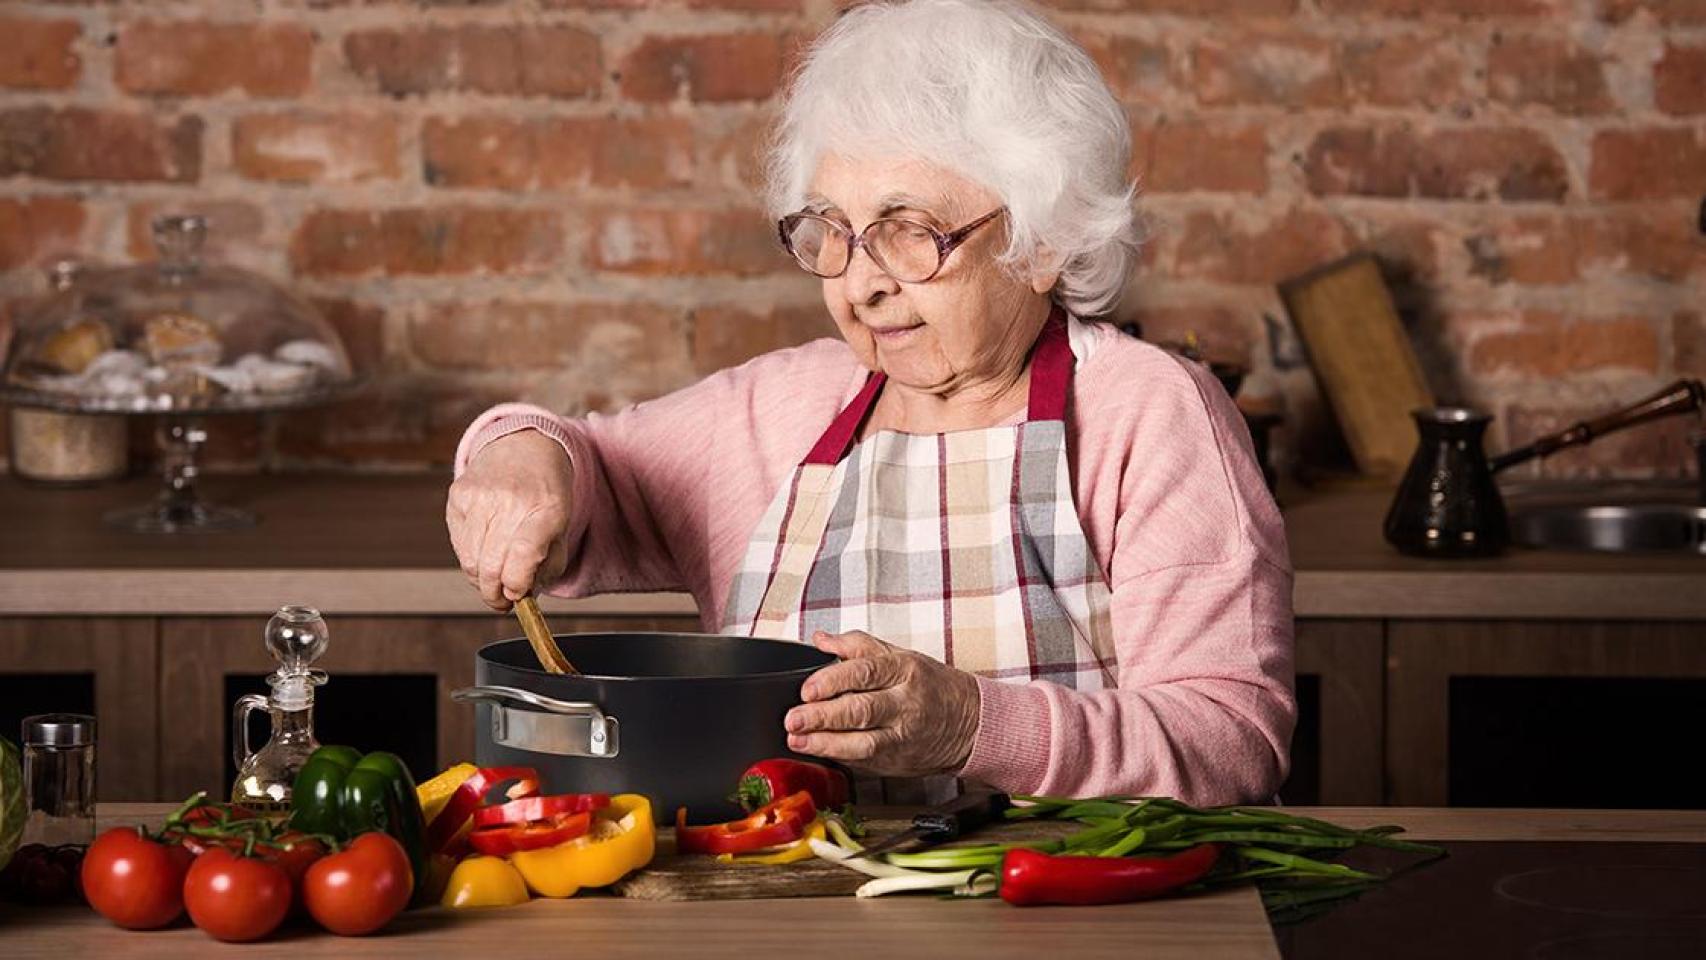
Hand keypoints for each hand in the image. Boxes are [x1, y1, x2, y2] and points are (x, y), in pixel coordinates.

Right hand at [445, 430, 573, 610]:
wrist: (524, 446)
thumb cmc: (546, 494)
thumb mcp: (562, 525)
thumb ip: (548, 565)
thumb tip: (523, 596)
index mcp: (545, 508)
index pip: (524, 555)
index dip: (517, 585)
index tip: (517, 597)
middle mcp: (511, 500)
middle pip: (491, 566)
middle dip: (495, 594)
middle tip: (502, 602)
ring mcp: (480, 496)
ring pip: (470, 560)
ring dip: (480, 581)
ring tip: (494, 580)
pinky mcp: (458, 495)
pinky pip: (458, 544)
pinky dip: (470, 558)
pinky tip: (484, 551)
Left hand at [784, 631, 980, 777]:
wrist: (970, 723)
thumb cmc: (931, 686)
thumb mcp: (900, 656)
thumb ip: (858, 646)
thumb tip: (822, 639)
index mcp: (904, 671)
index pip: (865, 672)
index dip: (833, 680)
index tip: (807, 688)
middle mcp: (904, 704)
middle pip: (861, 709)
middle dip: (823, 716)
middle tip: (794, 718)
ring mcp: (901, 736)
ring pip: (862, 742)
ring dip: (826, 743)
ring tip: (798, 739)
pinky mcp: (896, 760)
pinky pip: (864, 761)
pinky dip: (838, 756)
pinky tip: (817, 751)